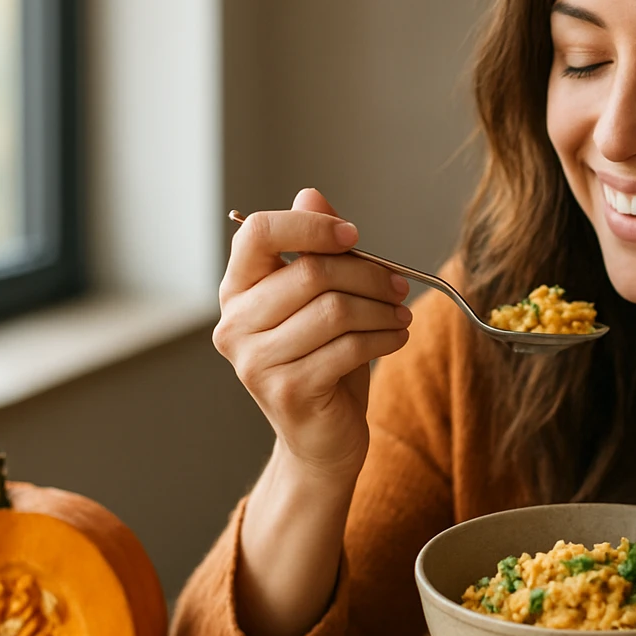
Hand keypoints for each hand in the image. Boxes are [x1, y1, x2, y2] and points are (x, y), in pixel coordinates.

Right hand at [214, 187, 412, 482]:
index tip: (352, 235)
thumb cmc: (323, 363)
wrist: (321, 440)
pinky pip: (348, 347)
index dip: (309, 227)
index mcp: (237, 292)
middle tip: (399, 283)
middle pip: (310, 273)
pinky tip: (396, 337)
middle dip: (368, 274)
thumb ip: (315, 251)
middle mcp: (234, 325)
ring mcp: (255, 362)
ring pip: (334, 310)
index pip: (256, 233)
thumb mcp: (320, 300)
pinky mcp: (288, 391)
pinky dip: (384, 338)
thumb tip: (311, 194)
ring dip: (381, 308)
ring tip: (401, 314)